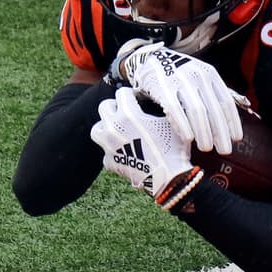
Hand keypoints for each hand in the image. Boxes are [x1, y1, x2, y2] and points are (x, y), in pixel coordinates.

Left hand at [91, 86, 200, 205]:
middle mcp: (113, 128)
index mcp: (128, 114)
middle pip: (104, 107)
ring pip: (97, 129)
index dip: (132, 93)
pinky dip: (113, 150)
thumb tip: (157, 99)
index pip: (122, 93)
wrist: (168, 178)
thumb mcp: (171, 121)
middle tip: (127, 110)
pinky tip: (126, 151)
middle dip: (116, 106)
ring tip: (120, 129)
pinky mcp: (110, 162)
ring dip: (107, 126)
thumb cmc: (173, 147)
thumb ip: (159, 107)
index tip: (139, 98)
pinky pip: (106, 151)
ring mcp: (108, 146)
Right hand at [110, 40, 247, 154]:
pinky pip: (175, 109)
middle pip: (214, 109)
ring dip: (204, 132)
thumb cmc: (181, 76)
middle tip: (225, 150)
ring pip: (197, 110)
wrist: (152, 60)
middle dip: (221, 132)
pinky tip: (188, 138)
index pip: (226, 101)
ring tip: (206, 147)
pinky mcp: (162, 87)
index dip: (233, 121)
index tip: (236, 138)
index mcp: (210, 74)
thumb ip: (214, 94)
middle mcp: (198, 76)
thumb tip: (237, 115)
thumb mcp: (200, 78)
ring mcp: (180, 81)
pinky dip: (183, 125)